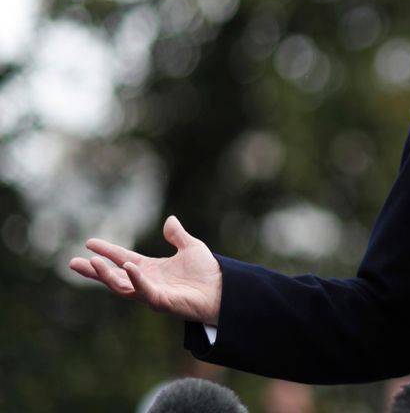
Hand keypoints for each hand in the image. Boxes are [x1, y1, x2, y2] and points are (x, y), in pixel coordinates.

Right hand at [69, 215, 222, 324]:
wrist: (224, 289)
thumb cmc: (207, 272)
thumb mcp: (191, 247)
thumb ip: (177, 236)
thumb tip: (170, 219)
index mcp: (151, 268)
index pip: (122, 258)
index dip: (107, 250)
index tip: (89, 242)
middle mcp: (147, 281)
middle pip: (114, 276)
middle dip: (93, 271)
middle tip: (72, 263)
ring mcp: (152, 292)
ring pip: (122, 286)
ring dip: (107, 275)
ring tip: (92, 263)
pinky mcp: (161, 301)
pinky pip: (144, 290)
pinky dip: (136, 278)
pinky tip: (128, 266)